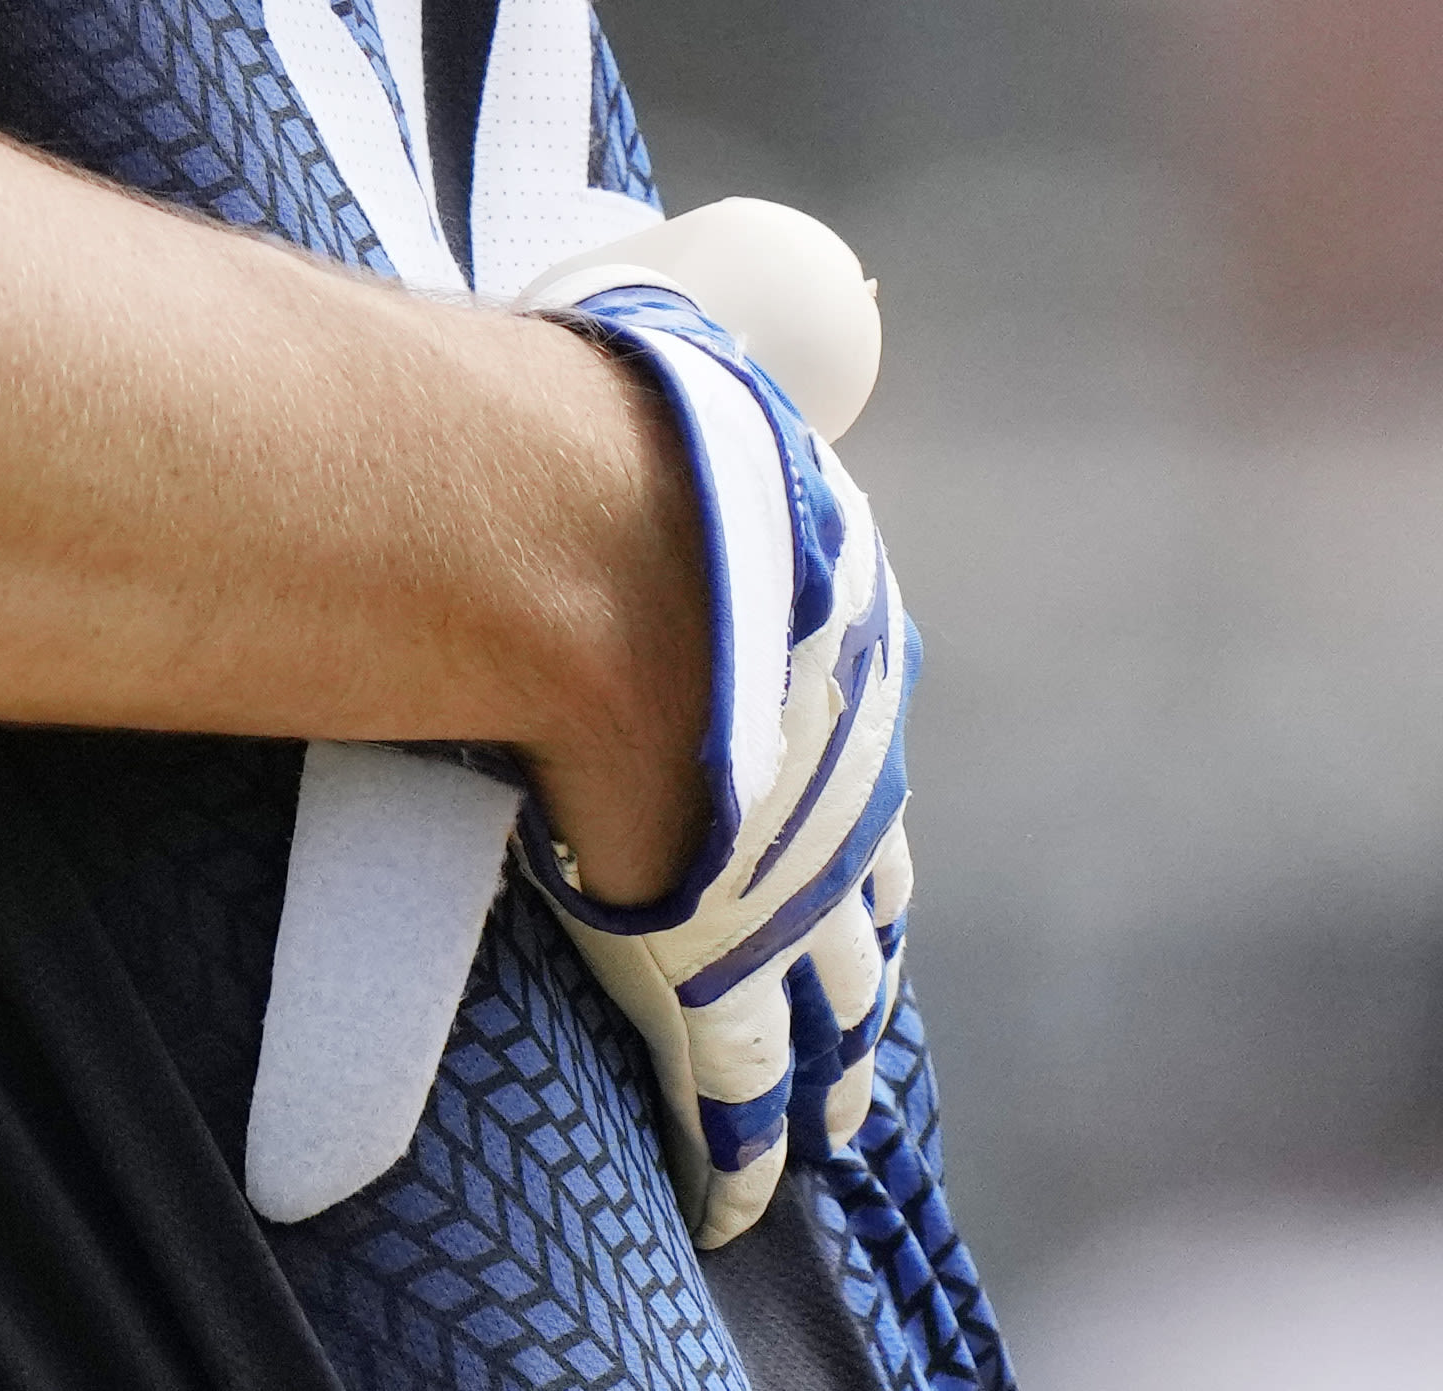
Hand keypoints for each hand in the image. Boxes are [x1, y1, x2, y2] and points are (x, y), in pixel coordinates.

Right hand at [517, 218, 918, 1246]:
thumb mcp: (704, 351)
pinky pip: (736, 1060)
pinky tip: (740, 1179)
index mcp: (838, 619)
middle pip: (866, 865)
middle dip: (856, 924)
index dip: (845, 783)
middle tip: (852, 984)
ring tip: (824, 1106)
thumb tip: (794, 263)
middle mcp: (842, 749)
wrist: (576, 526)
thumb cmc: (618, 428)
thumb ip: (747, 316)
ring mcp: (787, 859)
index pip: (859, 724)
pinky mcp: (712, 944)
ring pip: (826, 979)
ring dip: (826, 1047)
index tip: (844, 833)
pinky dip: (742, 1131)